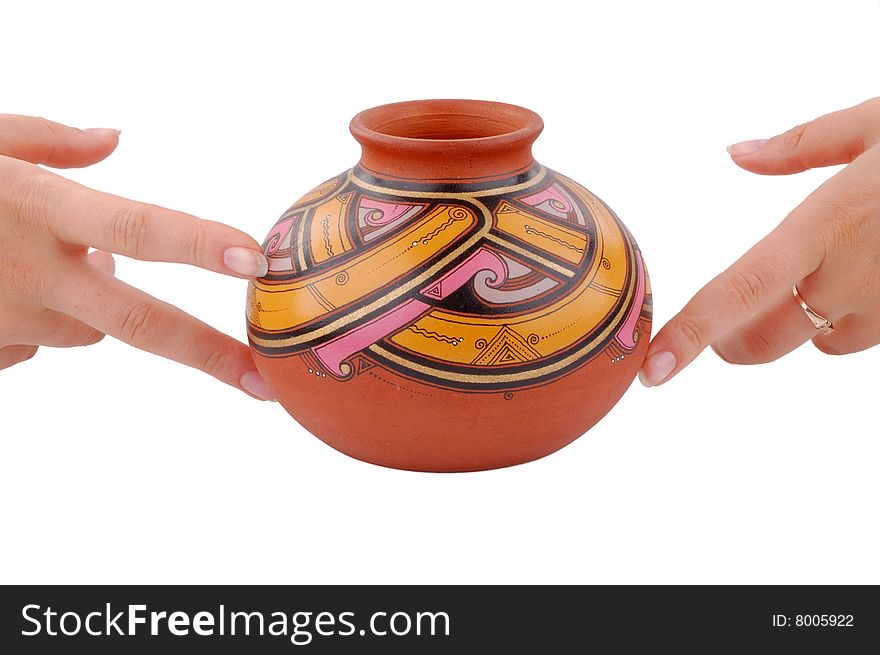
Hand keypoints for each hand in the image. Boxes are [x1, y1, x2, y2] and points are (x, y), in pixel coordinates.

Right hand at [0, 114, 273, 399]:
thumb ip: (46, 138)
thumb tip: (115, 138)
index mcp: (36, 210)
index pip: (134, 227)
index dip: (198, 244)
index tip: (255, 260)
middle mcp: (32, 276)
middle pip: (139, 323)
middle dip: (210, 355)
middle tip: (264, 383)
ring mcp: (12, 322)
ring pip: (92, 326)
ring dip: (90, 299)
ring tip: (37, 258)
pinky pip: (42, 338)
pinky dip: (40, 315)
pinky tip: (0, 284)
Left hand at [640, 98, 879, 385]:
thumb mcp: (873, 123)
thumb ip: (797, 147)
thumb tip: (735, 152)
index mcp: (826, 225)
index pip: (741, 290)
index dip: (692, 334)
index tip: (654, 369)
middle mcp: (852, 277)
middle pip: (765, 341)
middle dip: (737, 342)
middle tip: (731, 328)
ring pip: (822, 342)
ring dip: (809, 322)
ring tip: (832, 273)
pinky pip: (870, 336)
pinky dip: (858, 317)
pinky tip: (875, 276)